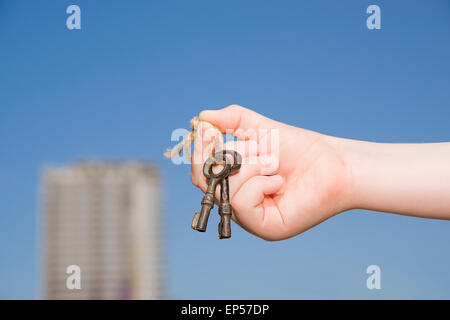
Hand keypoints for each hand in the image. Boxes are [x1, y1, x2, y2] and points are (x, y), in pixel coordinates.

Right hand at [190, 105, 350, 239]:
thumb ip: (232, 120)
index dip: (200, 152)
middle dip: (225, 155)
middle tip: (250, 146)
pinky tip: (278, 180)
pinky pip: (242, 202)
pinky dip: (259, 183)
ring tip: (273, 163)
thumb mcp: (260, 129)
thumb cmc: (298, 148)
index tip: (207, 130)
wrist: (334, 162)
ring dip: (250, 166)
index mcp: (233, 184)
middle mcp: (237, 203)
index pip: (200, 174)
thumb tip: (201, 117)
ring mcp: (250, 218)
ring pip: (225, 188)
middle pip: (204, 181)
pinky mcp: (265, 228)